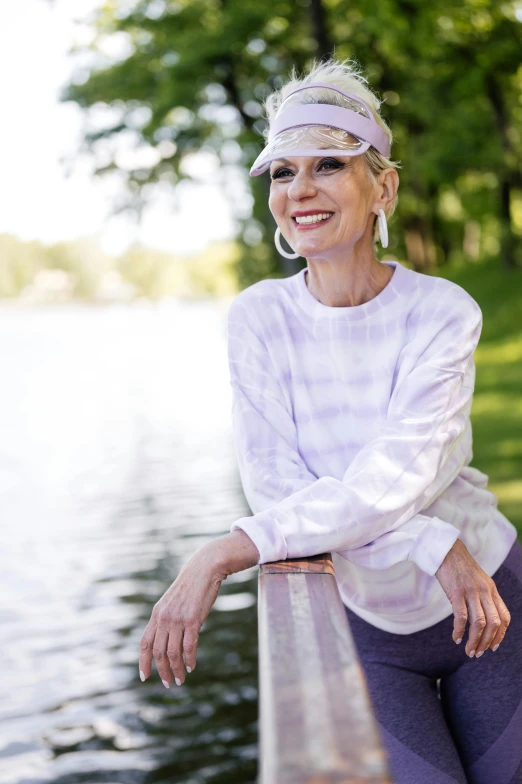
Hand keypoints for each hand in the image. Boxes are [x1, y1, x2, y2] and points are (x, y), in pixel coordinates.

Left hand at [139, 543, 226, 686]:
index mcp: (157, 614)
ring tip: (180, 680)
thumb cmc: (191, 587)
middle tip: (169, 683)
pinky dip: (189, 659)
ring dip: (176, 669)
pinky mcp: (192, 619)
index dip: (143, 661)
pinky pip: (189, 646)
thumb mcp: (173, 603)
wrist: (204, 569)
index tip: (144, 677)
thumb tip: (170, 642)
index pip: (145, 643)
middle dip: (162, 671)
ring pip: (173, 652)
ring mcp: (178, 619)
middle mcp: (164, 618)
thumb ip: (168, 620)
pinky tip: (191, 667)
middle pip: (158, 652)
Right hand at [435, 538, 510, 657]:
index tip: (493, 647)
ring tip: (468, 651)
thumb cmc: (459, 567)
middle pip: (493, 623)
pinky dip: (459, 631)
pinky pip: (461, 617)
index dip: (501, 635)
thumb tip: (482, 618)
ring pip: (479, 623)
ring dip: (474, 641)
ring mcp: (471, 591)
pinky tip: (456, 638)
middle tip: (478, 653)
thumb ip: (482, 596)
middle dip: (487, 642)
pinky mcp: (456, 591)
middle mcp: (484, 591)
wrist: (445, 549)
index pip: (504, 616)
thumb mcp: (477, 580)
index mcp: (491, 589)